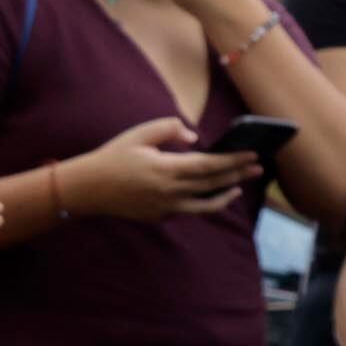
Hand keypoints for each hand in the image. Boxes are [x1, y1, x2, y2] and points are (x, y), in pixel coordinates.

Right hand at [60, 115, 259, 222]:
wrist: (86, 189)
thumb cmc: (112, 157)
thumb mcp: (138, 134)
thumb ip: (169, 128)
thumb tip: (193, 137)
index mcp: (167, 169)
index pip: (210, 165)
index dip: (234, 160)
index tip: (252, 154)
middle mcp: (170, 191)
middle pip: (213, 184)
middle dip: (238, 174)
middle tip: (258, 168)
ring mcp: (165, 207)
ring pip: (205, 204)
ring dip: (225, 195)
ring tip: (238, 188)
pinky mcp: (158, 216)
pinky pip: (187, 210)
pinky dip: (202, 203)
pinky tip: (208, 196)